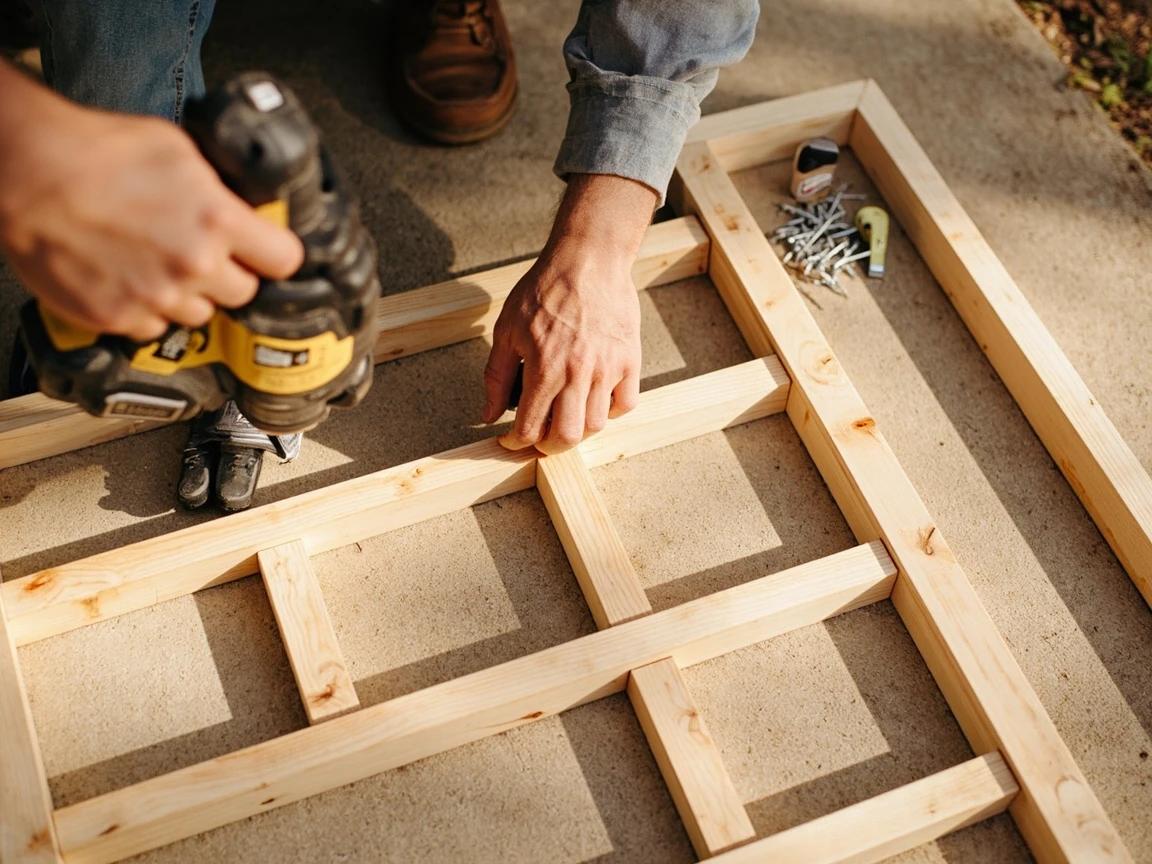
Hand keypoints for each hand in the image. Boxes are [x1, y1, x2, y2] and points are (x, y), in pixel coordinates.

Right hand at [0, 62, 302, 340]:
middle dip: (229, 275)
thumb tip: (242, 207)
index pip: (285, 260)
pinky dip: (145, 310)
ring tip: (157, 263)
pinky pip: (152, 328)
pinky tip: (128, 279)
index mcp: (218, 220)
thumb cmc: (97, 151)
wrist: (29, 172)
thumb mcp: (179, 152)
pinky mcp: (118, 317)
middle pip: (244, 293)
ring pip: (199, 314)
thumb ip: (218, 189)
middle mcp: (194, 265)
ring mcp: (156, 297)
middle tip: (202, 253)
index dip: (274, 255)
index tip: (266, 254)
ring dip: (187, 295)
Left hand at [483, 174, 656, 453]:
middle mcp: (577, 375)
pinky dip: (609, 411)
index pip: (528, 428)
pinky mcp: (629, 361)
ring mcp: (607, 369)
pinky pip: (625, 404)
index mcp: (543, 369)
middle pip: (566, 437)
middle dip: (547, 446)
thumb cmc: (544, 290)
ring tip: (565, 418)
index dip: (515, 443)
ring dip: (577, 430)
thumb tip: (489, 414)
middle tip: (539, 438)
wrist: (588, 260)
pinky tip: (594, 400)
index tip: (511, 441)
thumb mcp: (506, 330)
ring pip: (596, 425)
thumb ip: (496, 376)